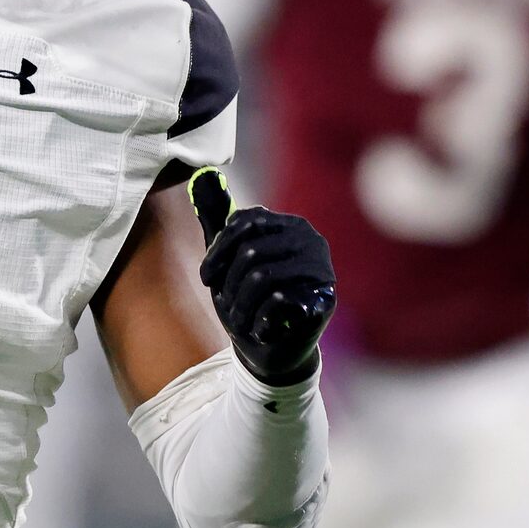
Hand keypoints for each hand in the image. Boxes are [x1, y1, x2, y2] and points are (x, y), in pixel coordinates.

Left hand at [190, 169, 334, 384]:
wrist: (270, 350)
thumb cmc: (247, 300)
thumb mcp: (226, 260)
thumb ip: (217, 220)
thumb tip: (203, 176)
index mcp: (287, 225)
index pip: (244, 223)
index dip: (219, 252)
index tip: (208, 278)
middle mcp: (310, 240)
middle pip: (251, 252)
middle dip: (229, 286)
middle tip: (227, 307)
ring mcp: (321, 269)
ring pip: (262, 279)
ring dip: (241, 307)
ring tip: (242, 321)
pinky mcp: (324, 301)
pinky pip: (279, 301)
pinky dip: (260, 321)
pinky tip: (263, 329)